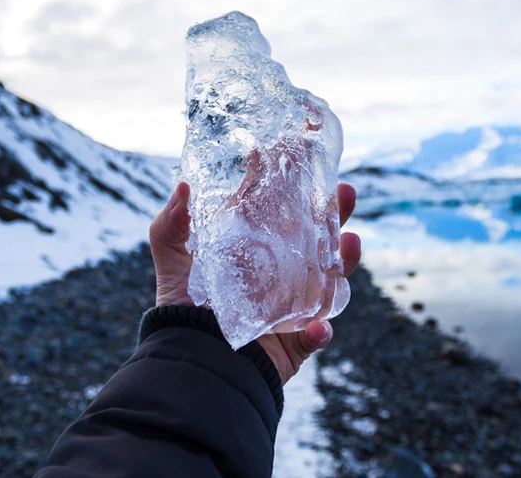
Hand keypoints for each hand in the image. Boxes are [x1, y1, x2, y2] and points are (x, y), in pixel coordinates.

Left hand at [149, 182, 361, 384]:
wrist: (189, 361)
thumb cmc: (182, 309)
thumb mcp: (171, 261)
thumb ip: (170, 226)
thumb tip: (183, 186)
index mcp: (258, 248)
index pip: (284, 212)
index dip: (299, 187)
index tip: (306, 158)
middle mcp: (282, 272)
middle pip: (319, 238)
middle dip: (336, 215)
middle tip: (344, 192)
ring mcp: (294, 305)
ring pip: (331, 281)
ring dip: (345, 262)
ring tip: (350, 243)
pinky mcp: (296, 341)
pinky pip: (316, 335)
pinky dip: (320, 331)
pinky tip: (318, 326)